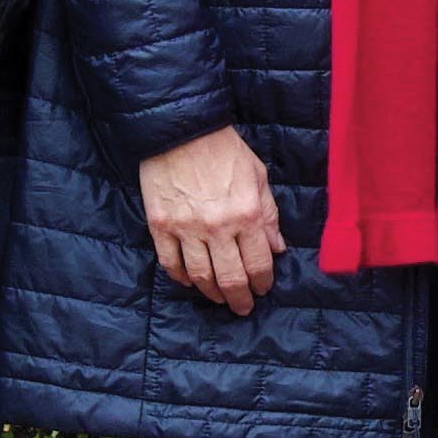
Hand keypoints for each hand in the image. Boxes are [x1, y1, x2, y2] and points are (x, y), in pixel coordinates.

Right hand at [138, 125, 284, 314]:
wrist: (181, 129)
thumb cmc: (224, 149)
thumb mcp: (258, 176)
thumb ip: (269, 214)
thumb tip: (277, 248)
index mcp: (246, 214)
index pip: (259, 264)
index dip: (263, 282)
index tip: (263, 289)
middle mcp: (218, 227)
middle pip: (231, 278)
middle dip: (240, 299)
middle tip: (242, 307)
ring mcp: (186, 228)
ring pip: (201, 277)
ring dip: (212, 294)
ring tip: (219, 298)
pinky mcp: (160, 225)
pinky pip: (171, 263)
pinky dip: (181, 278)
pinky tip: (190, 281)